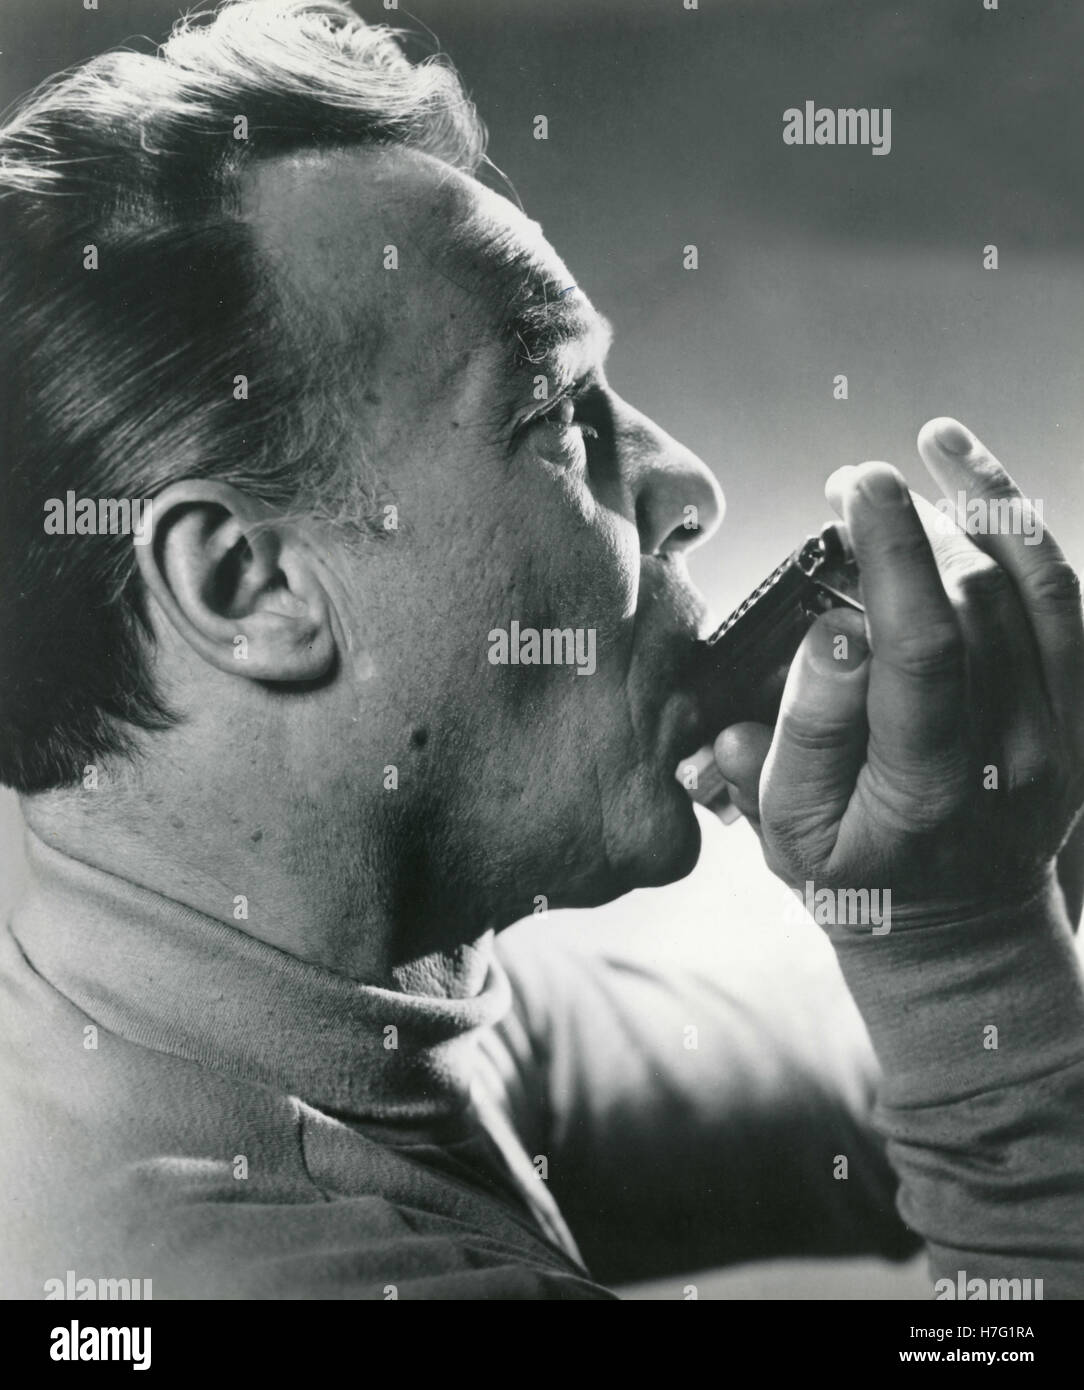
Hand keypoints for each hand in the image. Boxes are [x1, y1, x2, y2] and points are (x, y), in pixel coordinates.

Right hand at [714, 418, 1083, 919]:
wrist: (957, 932)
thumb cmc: (855, 878)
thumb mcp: (790, 834)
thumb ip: (796, 739)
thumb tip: (826, 638)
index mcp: (927, 795)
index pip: (922, 654)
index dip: (893, 556)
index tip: (851, 486)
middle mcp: (1014, 761)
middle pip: (978, 605)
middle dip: (914, 523)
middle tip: (852, 485)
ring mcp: (1064, 737)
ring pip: (1037, 588)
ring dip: (983, 506)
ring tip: (930, 451)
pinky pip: (1068, 602)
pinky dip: (1031, 533)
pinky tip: (987, 484)